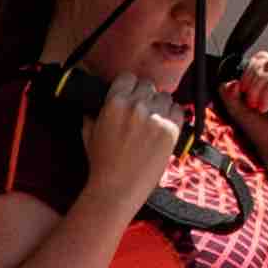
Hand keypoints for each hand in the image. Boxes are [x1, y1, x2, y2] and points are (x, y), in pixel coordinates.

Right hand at [79, 66, 185, 203]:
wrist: (117, 189)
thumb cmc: (101, 164)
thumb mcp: (88, 134)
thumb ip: (92, 114)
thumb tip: (95, 105)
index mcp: (115, 102)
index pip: (128, 78)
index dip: (129, 86)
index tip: (131, 94)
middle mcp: (137, 106)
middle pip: (148, 85)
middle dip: (145, 96)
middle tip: (142, 111)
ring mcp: (156, 118)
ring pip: (165, 96)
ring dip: (160, 105)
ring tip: (154, 120)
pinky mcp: (171, 131)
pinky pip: (179, 110)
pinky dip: (174, 115)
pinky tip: (165, 126)